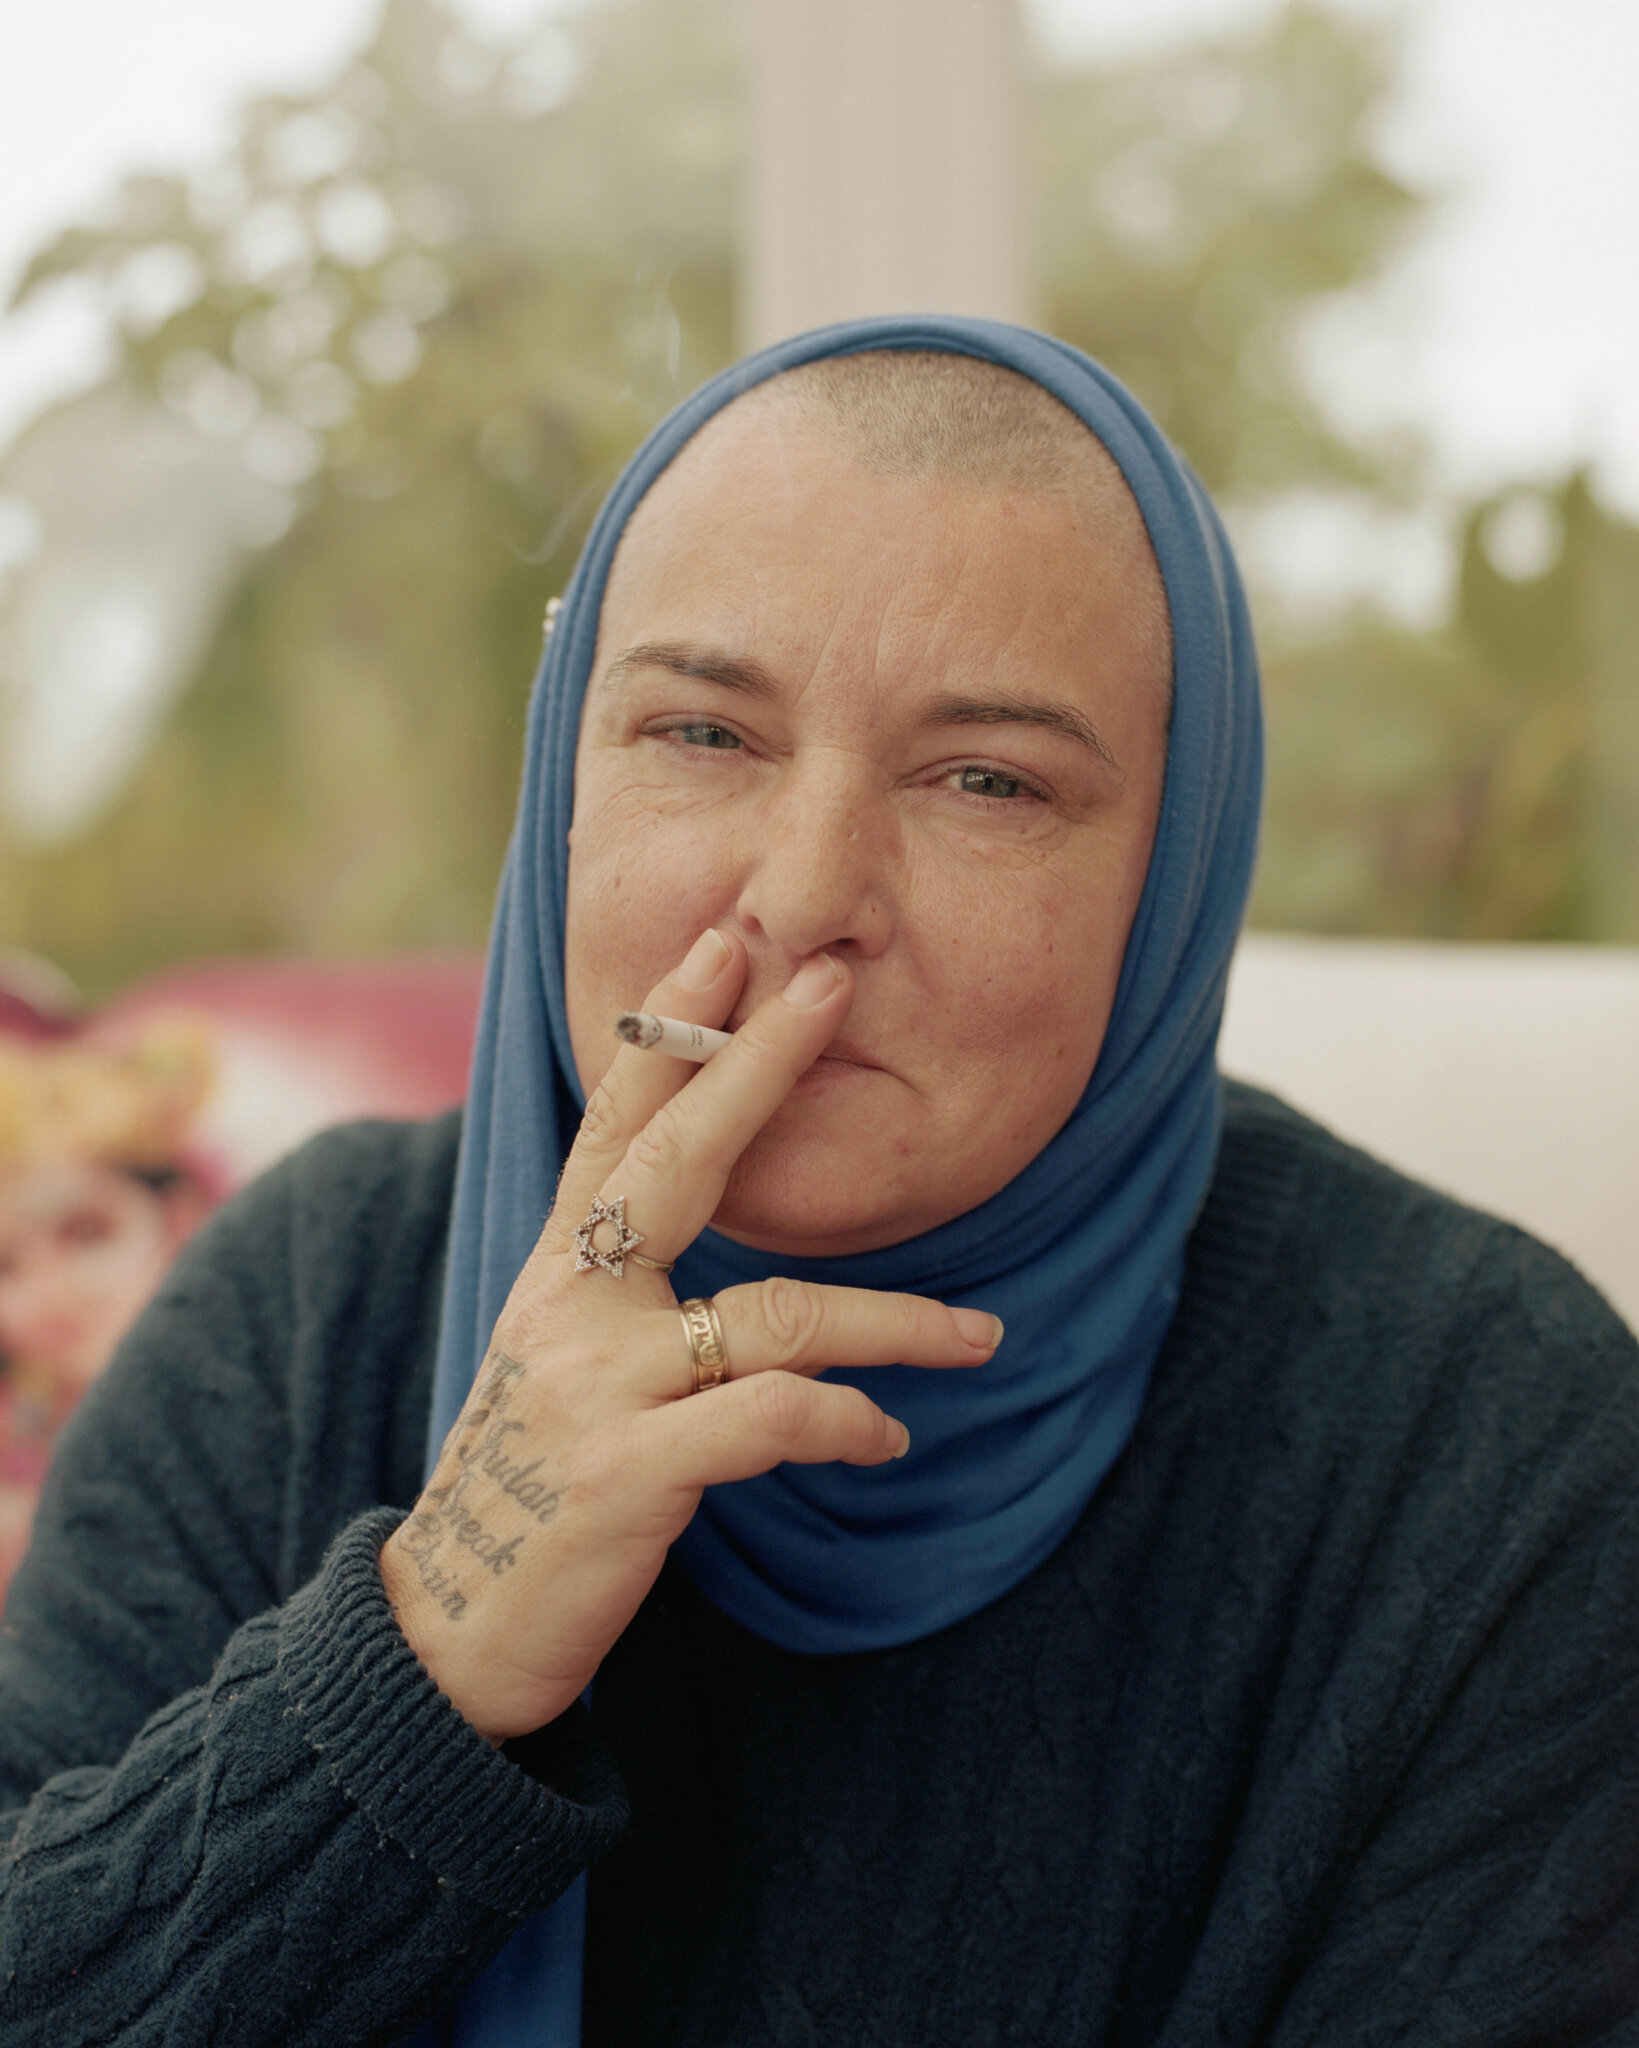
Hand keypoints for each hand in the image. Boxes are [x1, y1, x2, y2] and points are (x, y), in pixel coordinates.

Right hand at [380, 929, 1002, 1743]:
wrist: (452, 1622)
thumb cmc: (533, 1478)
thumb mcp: (560, 1355)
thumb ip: (623, 1282)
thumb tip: (703, 1216)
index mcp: (558, 1266)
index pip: (614, 1120)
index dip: (666, 1030)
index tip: (723, 945)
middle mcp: (570, 1303)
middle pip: (678, 1161)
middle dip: (757, 1065)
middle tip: (833, 985)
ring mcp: (596, 1385)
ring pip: (776, 1315)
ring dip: (896, 1322)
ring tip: (979, 1336)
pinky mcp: (628, 1473)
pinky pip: (772, 1421)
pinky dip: (846, 1424)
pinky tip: (889, 1440)